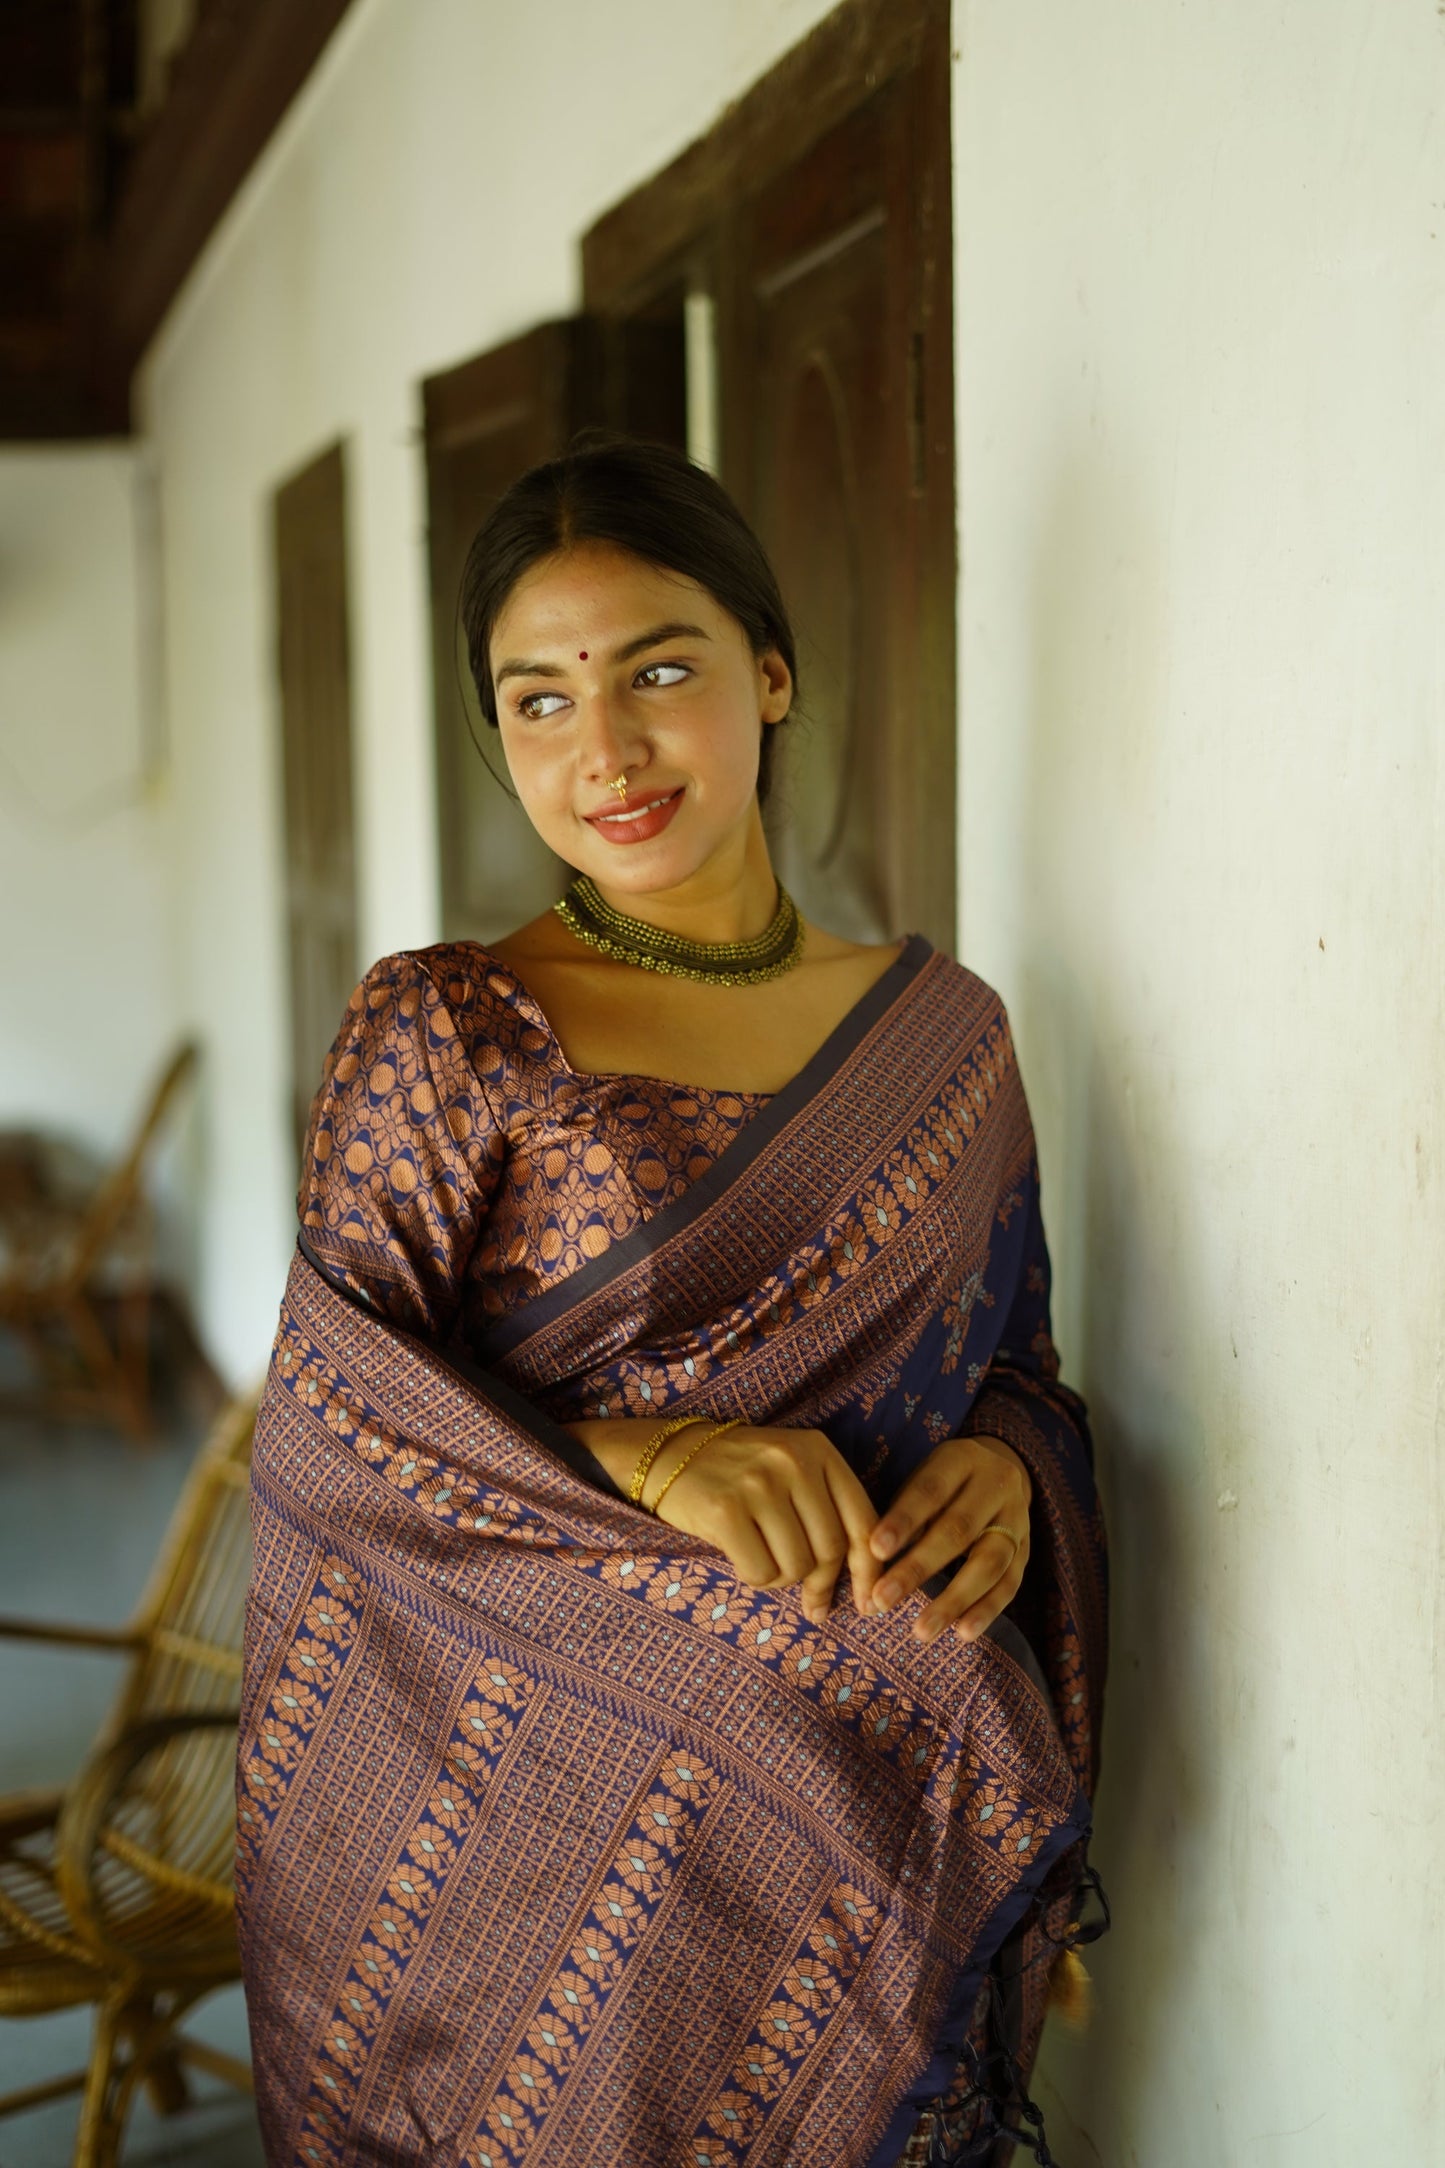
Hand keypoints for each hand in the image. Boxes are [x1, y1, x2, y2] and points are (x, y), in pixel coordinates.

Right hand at [647, 1423, 882, 1624]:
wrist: (670, 1456)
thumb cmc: (742, 1476)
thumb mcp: (792, 1473)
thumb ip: (828, 1512)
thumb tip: (864, 1585)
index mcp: (819, 1450)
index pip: (861, 1520)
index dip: (869, 1571)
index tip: (867, 1602)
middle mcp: (793, 1461)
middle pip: (830, 1549)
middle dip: (822, 1585)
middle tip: (812, 1603)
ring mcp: (758, 1484)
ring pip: (796, 1565)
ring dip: (783, 1579)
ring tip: (765, 1562)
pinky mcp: (725, 1510)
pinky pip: (760, 1572)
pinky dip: (755, 1578)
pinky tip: (742, 1558)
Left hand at [866, 1433, 1031, 1643]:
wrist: (1000, 1470)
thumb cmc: (943, 1484)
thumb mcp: (922, 1480)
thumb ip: (903, 1515)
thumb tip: (868, 1565)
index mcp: (962, 1459)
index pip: (930, 1491)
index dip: (903, 1521)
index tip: (874, 1551)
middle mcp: (996, 1485)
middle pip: (958, 1529)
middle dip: (918, 1568)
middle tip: (883, 1600)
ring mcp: (1017, 1519)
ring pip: (989, 1562)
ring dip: (954, 1600)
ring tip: (922, 1631)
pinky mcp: (1027, 1550)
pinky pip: (1011, 1583)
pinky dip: (987, 1610)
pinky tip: (963, 1632)